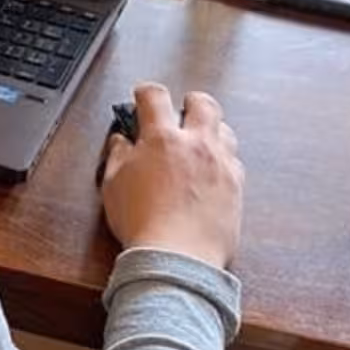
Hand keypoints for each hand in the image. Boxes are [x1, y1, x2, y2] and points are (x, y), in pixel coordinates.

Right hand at [100, 83, 243, 268]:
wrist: (177, 257)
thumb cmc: (142, 223)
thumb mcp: (113, 184)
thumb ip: (118, 155)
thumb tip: (121, 141)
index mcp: (162, 138)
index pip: (155, 96)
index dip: (145, 92)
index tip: (142, 97)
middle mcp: (197, 145)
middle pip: (204, 103)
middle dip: (190, 101)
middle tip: (181, 110)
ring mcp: (221, 165)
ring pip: (225, 129)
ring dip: (211, 129)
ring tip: (198, 141)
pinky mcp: (236, 187)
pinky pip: (235, 161)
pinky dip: (222, 159)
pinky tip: (210, 171)